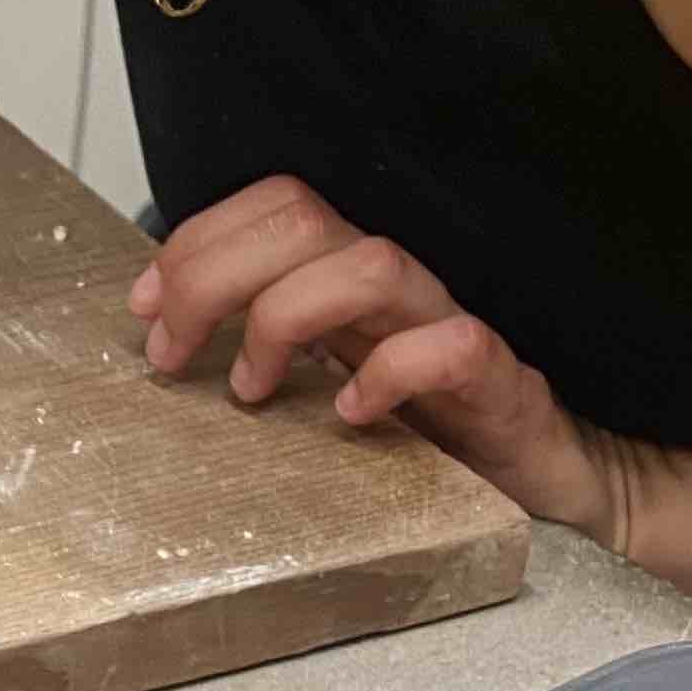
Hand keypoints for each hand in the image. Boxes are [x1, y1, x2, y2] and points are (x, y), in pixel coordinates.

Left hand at [130, 175, 645, 544]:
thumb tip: (170, 343)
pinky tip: (349, 413)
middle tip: (173, 353)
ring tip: (251, 389)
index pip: (275, 207)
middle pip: (302, 221)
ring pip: (368, 265)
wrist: (547, 483)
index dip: (197, 243)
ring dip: (285, 317)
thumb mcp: (327, 387)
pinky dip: (390, 373)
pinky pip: (451, 347)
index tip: (144, 309)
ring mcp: (449, 326)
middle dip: (213, 277)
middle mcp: (396, 290)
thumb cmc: (433, 438)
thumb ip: (265, 355)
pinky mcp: (499, 383)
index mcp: (349, 282)